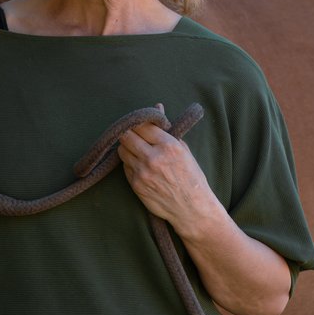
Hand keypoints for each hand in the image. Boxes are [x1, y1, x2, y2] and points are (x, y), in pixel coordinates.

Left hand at [117, 103, 212, 232]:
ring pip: (122, 150)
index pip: (142, 125)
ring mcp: (143, 172)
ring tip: (137, 150)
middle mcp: (153, 158)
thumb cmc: (191, 177)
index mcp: (168, 145)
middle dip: (129, 133)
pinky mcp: (136, 185)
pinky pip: (124, 166)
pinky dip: (129, 162)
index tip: (139, 124)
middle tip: (134, 135)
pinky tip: (140, 165)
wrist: (191, 208)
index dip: (139, 123)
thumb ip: (167, 129)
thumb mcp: (183, 148)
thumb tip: (157, 106)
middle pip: (126, 135)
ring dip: (127, 147)